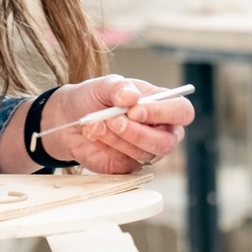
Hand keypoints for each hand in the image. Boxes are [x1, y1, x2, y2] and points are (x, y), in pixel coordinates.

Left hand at [41, 75, 194, 173]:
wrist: (69, 118)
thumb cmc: (94, 98)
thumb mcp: (104, 84)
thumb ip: (119, 87)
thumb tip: (132, 97)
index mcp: (163, 106)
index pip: (182, 112)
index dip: (163, 112)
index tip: (134, 110)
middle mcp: (160, 131)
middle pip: (167, 142)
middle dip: (137, 133)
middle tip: (113, 120)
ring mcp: (145, 151)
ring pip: (143, 154)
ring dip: (117, 139)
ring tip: (96, 124)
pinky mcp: (127, 166)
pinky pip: (125, 164)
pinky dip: (107, 148)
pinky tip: (95, 135)